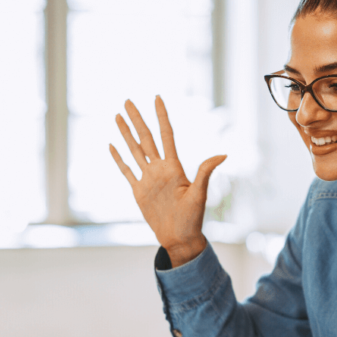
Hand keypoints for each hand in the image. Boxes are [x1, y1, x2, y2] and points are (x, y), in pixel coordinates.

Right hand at [107, 96, 226, 266]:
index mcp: (173, 167)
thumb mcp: (200, 194)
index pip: (166, 135)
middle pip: (145, 138)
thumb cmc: (193, 218)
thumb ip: (205, 172)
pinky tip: (112, 145)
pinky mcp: (138, 191)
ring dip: (126, 133)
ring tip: (118, 116)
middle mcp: (159, 169)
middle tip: (128, 100)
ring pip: (134, 150)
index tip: (157, 98)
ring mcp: (147, 179)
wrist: (180, 237)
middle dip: (137, 119)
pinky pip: (126, 171)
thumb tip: (223, 154)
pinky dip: (118, 159)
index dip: (161, 116)